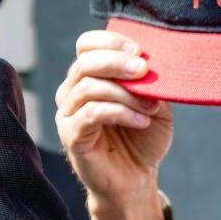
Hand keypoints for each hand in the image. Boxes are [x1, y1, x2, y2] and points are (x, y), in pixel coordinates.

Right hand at [55, 30, 172, 219]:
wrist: (134, 178)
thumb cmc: (141, 139)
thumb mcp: (153, 103)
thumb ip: (146, 84)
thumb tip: (145, 67)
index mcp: (89, 77)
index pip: (86, 46)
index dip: (109, 41)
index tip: (139, 51)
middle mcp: (71, 91)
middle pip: (84, 63)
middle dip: (115, 62)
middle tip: (143, 69)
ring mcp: (67, 113)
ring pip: (88, 87)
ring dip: (124, 93)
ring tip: (149, 107)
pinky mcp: (70, 135)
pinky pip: (90, 114)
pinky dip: (120, 113)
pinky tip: (140, 120)